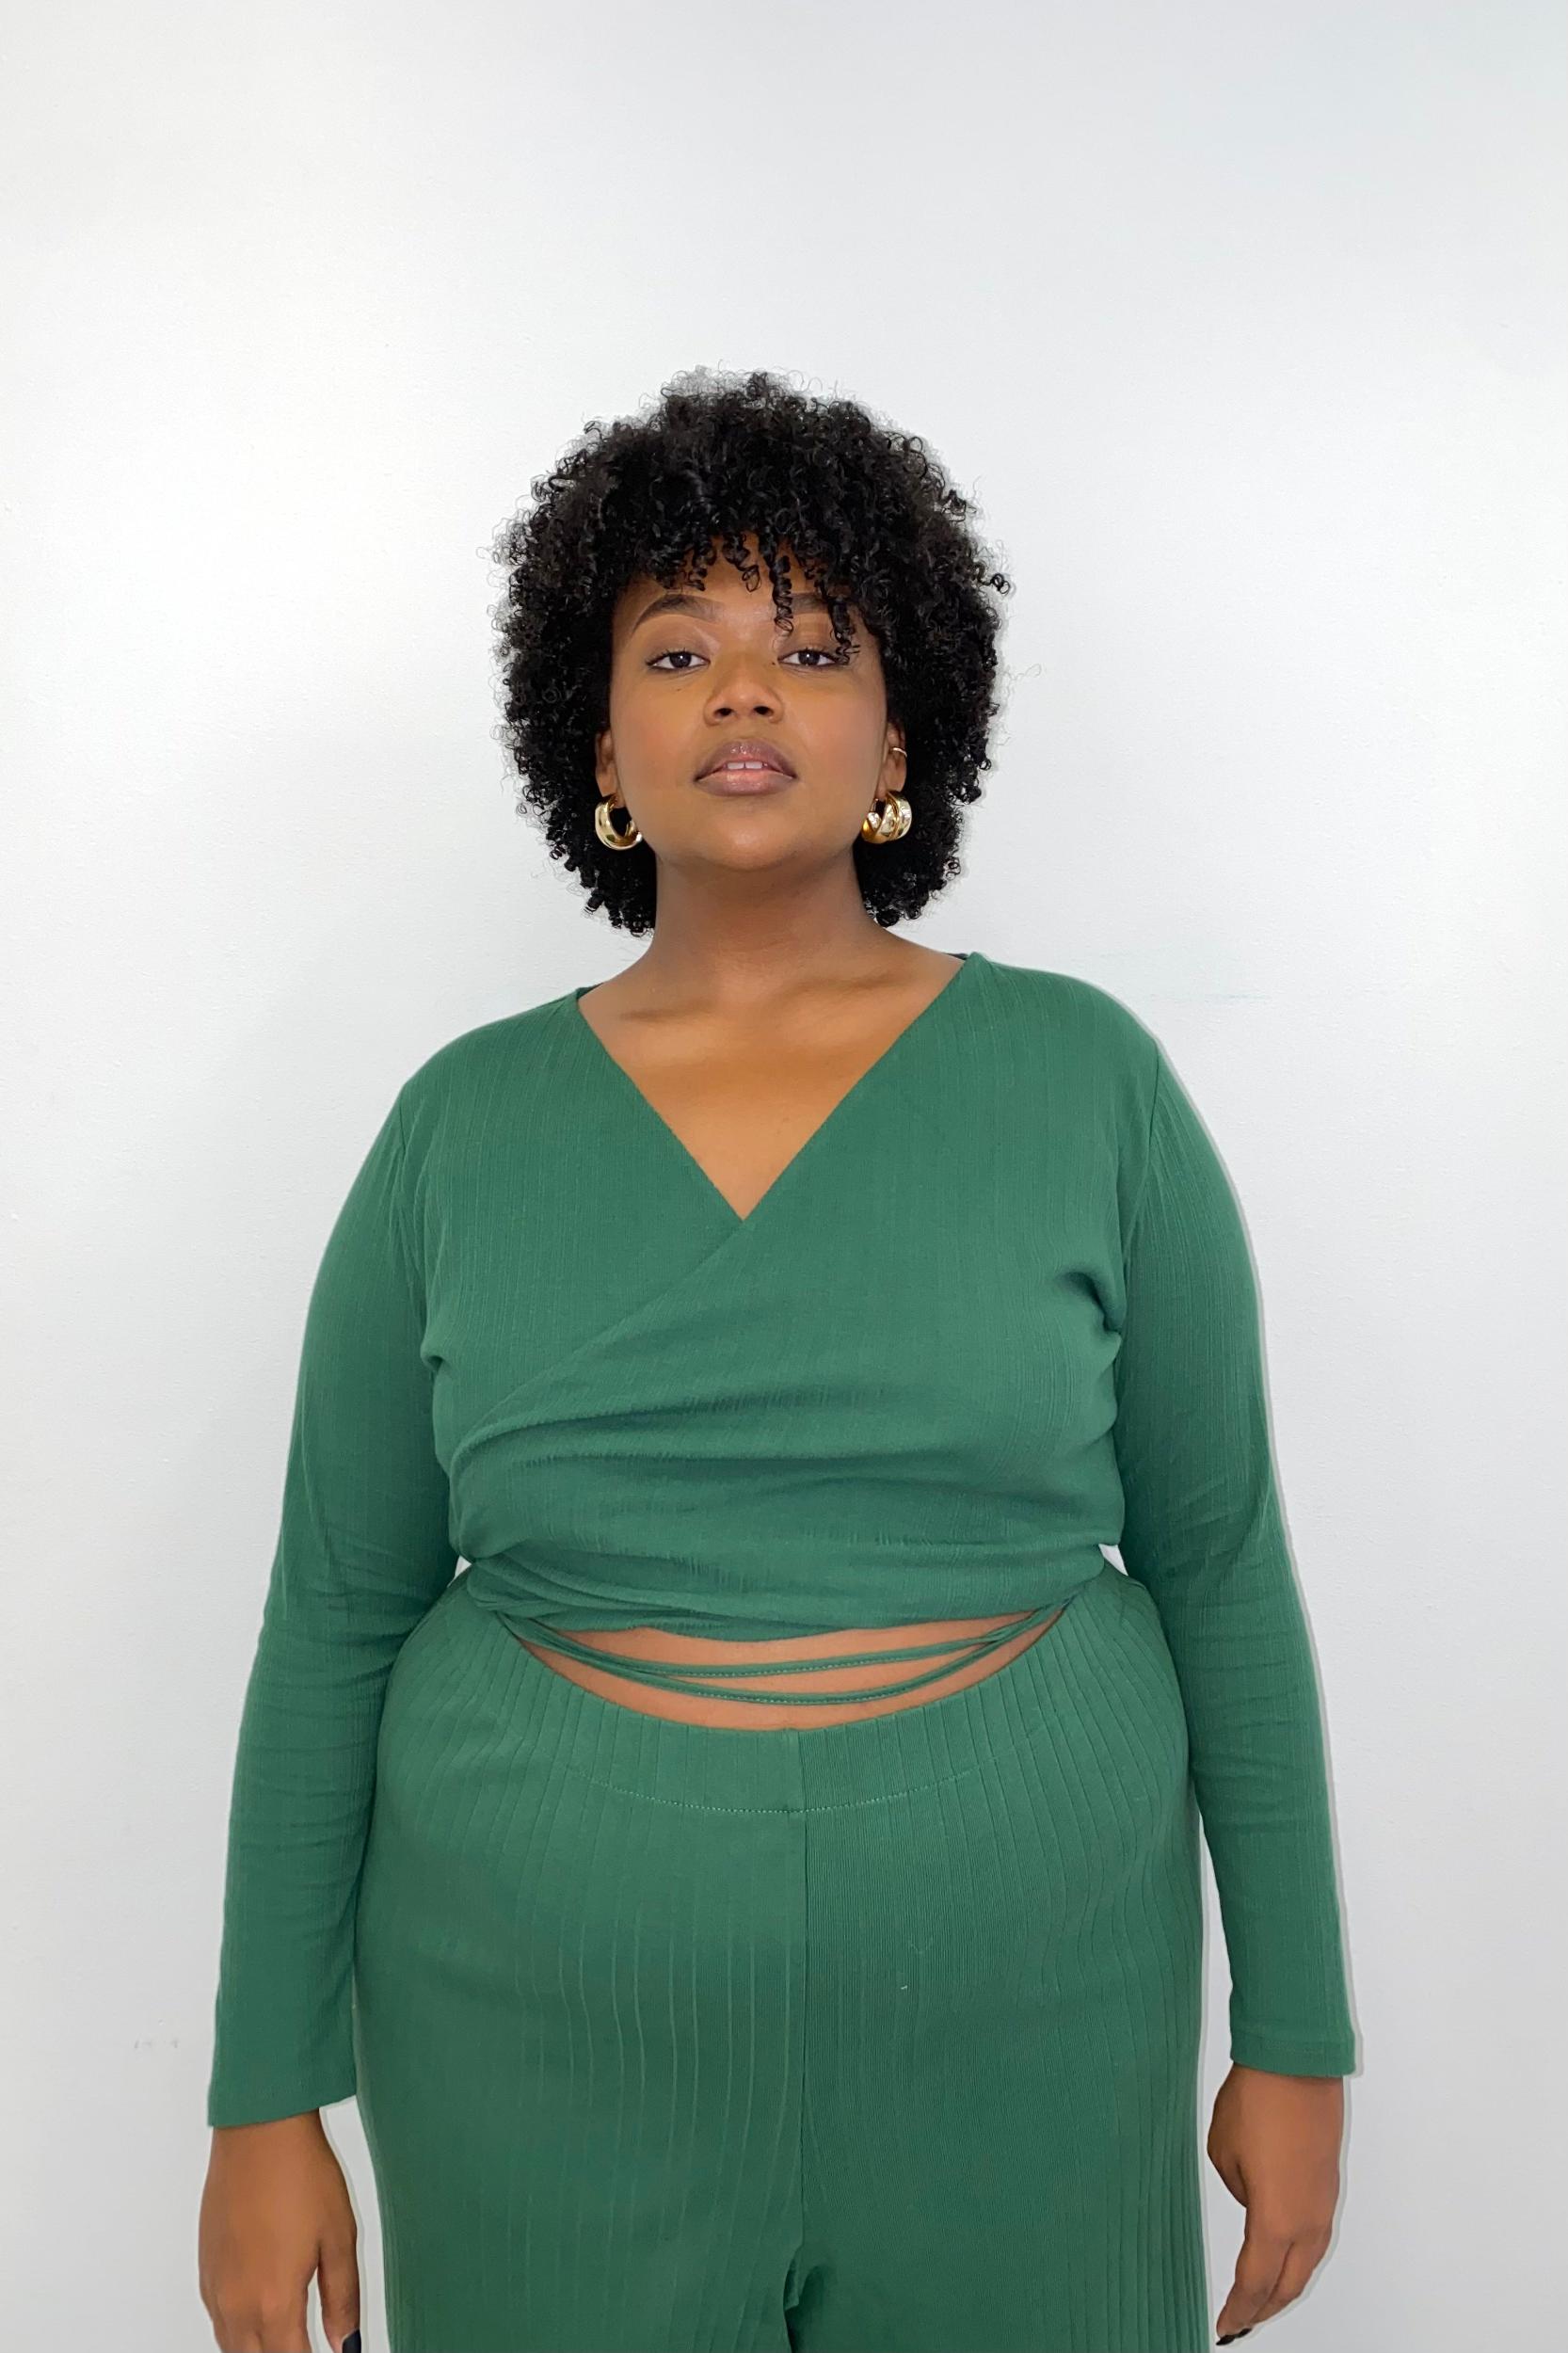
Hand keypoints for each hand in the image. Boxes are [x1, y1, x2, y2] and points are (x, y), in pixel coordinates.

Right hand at [198, 2109, 359, 2351]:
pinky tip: (259, 2318)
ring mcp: (216, 2288)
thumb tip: (346, 2341)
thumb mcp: (339, 2238)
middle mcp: (237, 2304)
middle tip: (310, 2342)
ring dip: (259, 2349)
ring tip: (289, 2336)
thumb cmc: (300, 2174)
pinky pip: (218, 2321)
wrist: (259, 2131)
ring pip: (233, 2347)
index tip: (330, 2352)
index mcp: (274, 2303)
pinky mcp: (205, 2269)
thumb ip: (343, 2299)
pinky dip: (238, 2333)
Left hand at [1206, 2064, 1344, 2340]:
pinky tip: (1281, 2255)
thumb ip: (1237, 2191)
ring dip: (1283, 2286)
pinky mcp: (1328, 2185)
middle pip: (1286, 2284)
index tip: (1224, 2326)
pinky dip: (1296, 2257)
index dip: (1238, 2310)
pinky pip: (1313, 2238)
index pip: (1255, 2283)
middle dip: (1263, 2309)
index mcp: (1275, 2221)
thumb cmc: (1257, 2100)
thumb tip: (1253, 2201)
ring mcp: (1323, 2204)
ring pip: (1305, 2264)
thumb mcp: (1223, 2151)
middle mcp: (1307, 2221)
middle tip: (1241, 2322)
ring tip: (1261, 2298)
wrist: (1296, 2061)